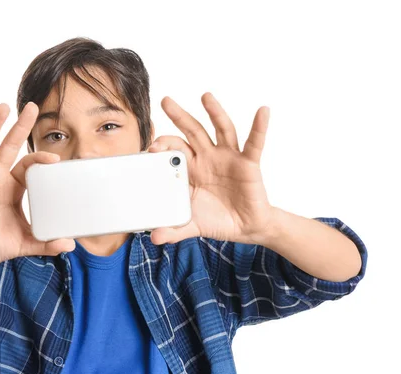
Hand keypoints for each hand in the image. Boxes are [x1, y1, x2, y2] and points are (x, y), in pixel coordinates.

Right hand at [0, 102, 75, 276]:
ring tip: (3, 106)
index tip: (54, 159)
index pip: (29, 165)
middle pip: (10, 145)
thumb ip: (45, 243)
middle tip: (32, 107)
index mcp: (14, 187)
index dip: (40, 159)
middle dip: (21, 126)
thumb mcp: (23, 243)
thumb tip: (70, 245)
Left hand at [148, 92, 276, 245]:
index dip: (163, 146)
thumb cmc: (217, 219)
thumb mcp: (192, 225)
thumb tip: (154, 238)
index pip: (173, 150)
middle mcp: (208, 158)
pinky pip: (254, 143)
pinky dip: (259, 127)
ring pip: (220, 129)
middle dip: (179, 116)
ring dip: (214, 112)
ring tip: (205, 96)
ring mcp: (228, 157)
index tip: (151, 147)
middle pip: (191, 131)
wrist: (245, 228)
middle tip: (165, 100)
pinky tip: (262, 111)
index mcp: (190, 169)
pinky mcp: (248, 163)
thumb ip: (173, 230)